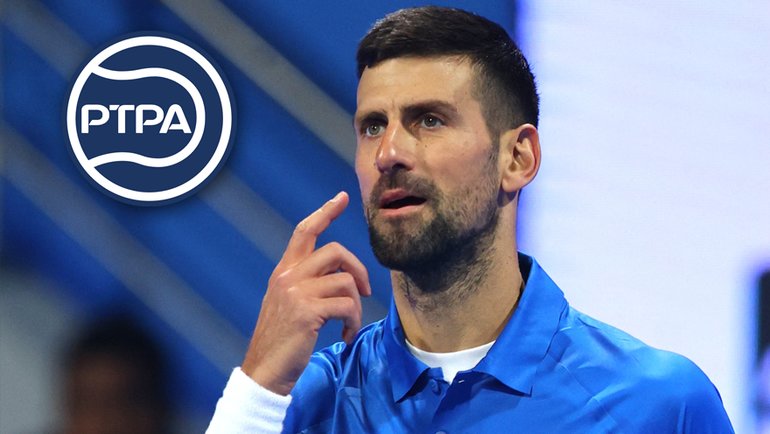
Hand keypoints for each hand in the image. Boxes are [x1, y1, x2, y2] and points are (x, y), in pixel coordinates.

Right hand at [241, 192, 371, 395]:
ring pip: (345, 282)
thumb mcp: (288, 304)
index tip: (342, 197)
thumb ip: (306, 283)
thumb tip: (340, 275)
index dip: (325, 212)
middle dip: (359, 269)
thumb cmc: (282, 340)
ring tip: (349, 325)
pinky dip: (353, 323)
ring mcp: (296, 293)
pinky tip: (345, 337)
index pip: (304, 231)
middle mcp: (288, 276)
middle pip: (336, 251)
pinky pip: (347, 307)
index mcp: (284, 272)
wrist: (265, 371)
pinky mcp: (307, 312)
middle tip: (366, 291)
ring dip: (356, 307)